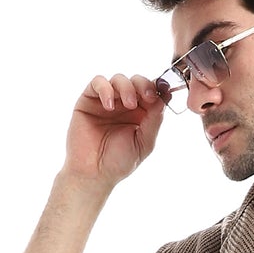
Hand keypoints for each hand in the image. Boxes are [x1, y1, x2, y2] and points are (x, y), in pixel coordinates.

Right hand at [65, 72, 165, 186]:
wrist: (93, 173)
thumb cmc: (118, 162)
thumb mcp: (144, 142)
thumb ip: (154, 120)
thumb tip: (165, 96)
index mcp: (140, 114)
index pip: (151, 92)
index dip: (157, 89)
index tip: (161, 94)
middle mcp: (124, 105)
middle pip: (136, 81)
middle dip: (143, 85)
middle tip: (147, 96)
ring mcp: (107, 101)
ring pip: (119, 79)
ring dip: (126, 87)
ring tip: (129, 104)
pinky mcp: (89, 100)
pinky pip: (97, 82)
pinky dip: (105, 89)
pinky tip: (110, 106)